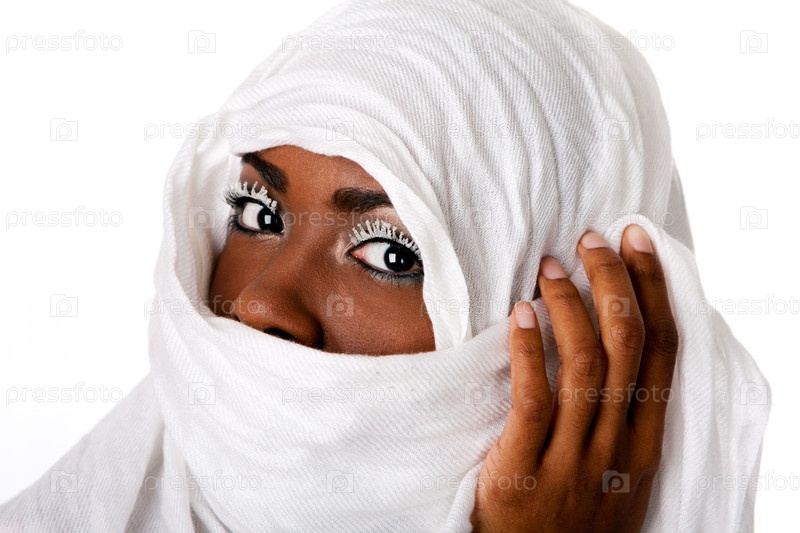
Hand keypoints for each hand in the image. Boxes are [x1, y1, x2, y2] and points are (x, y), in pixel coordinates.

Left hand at [470, 224, 678, 531]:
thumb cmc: (576, 515)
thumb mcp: (618, 472)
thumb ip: (621, 417)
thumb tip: (613, 346)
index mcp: (644, 441)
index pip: (663, 350)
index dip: (654, 289)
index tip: (638, 242)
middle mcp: (617, 445)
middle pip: (626, 345)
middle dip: (613, 281)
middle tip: (591, 239)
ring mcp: (574, 459)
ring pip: (584, 364)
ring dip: (568, 305)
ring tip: (550, 267)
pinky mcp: (525, 471)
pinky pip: (534, 399)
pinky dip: (529, 351)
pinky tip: (519, 316)